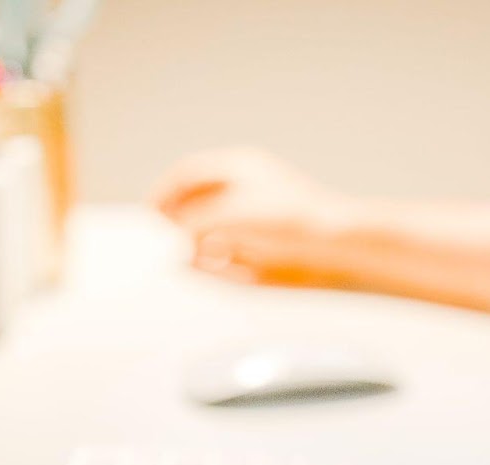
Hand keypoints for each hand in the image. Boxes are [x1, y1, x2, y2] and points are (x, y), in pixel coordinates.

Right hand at [150, 147, 362, 286]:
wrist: (340, 247)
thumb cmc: (289, 222)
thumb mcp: (229, 217)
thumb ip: (191, 225)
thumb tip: (170, 241)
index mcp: (240, 167)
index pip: (187, 174)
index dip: (163, 195)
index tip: (149, 220)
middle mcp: (247, 189)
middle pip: (197, 204)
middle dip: (180, 226)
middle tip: (167, 245)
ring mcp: (258, 218)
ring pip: (213, 233)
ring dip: (201, 247)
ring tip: (199, 261)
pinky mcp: (269, 247)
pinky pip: (233, 255)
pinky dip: (223, 265)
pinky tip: (229, 272)